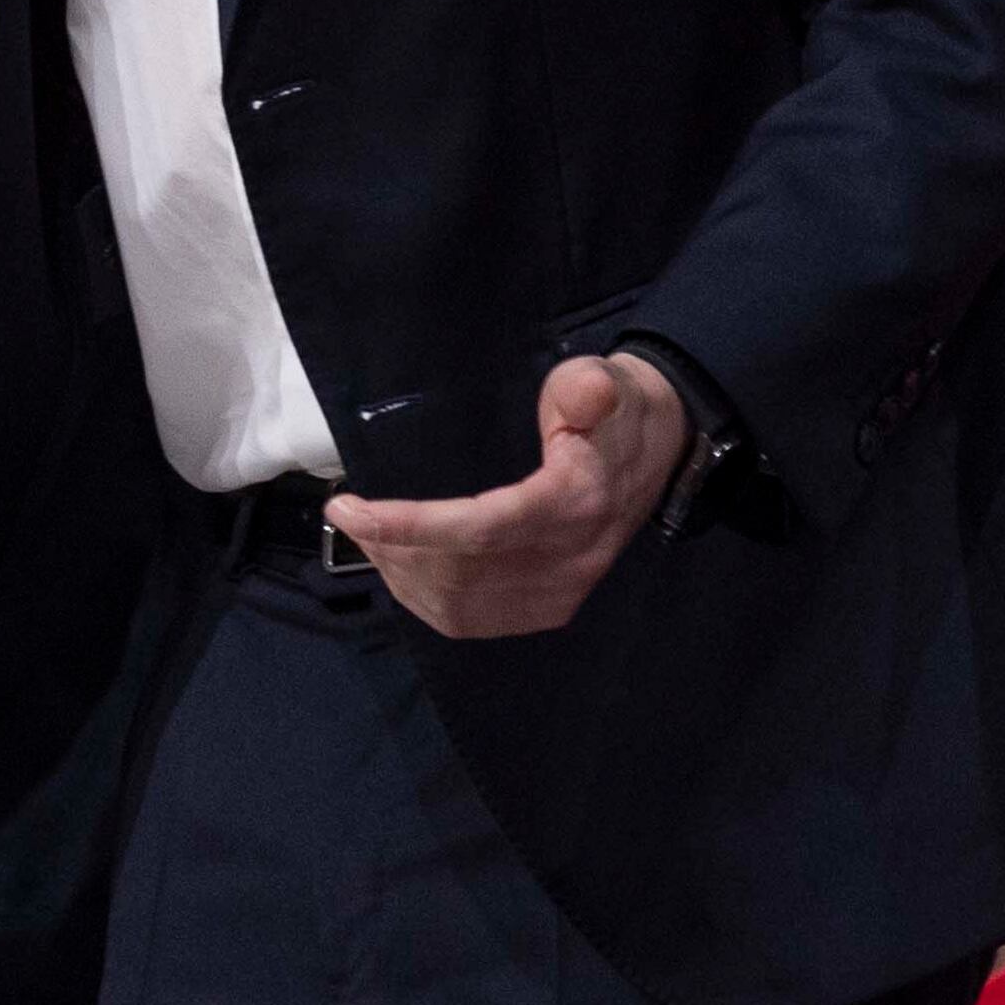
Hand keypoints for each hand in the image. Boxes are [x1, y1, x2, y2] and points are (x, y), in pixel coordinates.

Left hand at [326, 353, 689, 639]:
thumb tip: (587, 393)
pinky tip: (398, 569)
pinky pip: (476, 622)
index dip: (412, 526)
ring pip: (462, 606)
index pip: (484, 528)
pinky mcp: (552, 605)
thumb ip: (588, 388)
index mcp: (577, 502)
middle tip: (347, 513)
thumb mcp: (604, 382)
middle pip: (462, 573)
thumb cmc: (613, 410)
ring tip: (365, 536)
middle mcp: (572, 558)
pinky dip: (424, 601)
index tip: (351, 509)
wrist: (657, 452)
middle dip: (391, 548)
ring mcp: (563, 590)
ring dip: (401, 575)